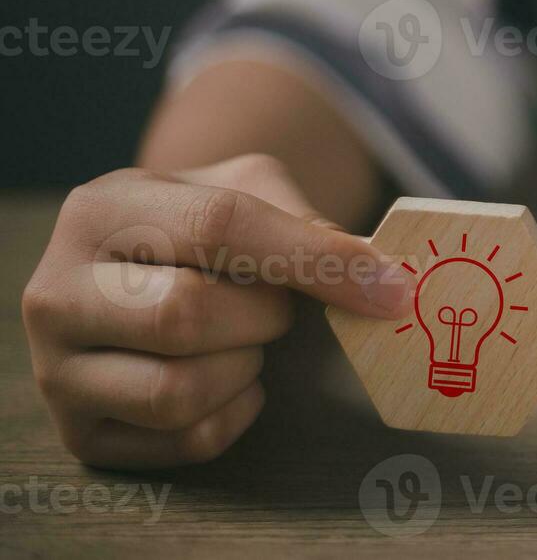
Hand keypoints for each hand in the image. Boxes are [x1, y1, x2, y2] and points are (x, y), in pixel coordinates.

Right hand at [21, 154, 411, 468]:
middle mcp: (56, 291)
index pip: (218, 226)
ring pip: (178, 390)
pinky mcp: (81, 435)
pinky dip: (235, 412)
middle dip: (265, 315)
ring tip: (245, 339)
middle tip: (281, 308)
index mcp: (100, 209)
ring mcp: (56, 371)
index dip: (313, 257)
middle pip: (185, 314)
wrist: (142, 270)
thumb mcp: (248, 189)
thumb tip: (380, 278)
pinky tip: (231, 377)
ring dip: (245, 366)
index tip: (388, 286)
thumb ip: (308, 222)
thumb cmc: (206, 226)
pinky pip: (187, 439)